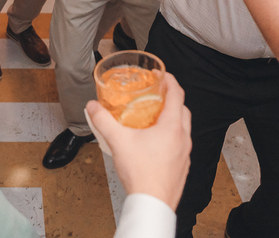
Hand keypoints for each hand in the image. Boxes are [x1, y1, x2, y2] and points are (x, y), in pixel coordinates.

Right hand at [87, 73, 191, 210]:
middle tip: (157, 94)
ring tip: (154, 117)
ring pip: (183, 128)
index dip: (170, 81)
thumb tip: (93, 107)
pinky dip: (172, 136)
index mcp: (172, 127)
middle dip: (171, 98)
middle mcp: (183, 138)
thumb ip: (103, 121)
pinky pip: (181, 144)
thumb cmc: (141, 173)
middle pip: (183, 110)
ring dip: (172, 118)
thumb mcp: (118, 141)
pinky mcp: (183, 166)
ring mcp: (185, 153)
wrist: (152, 203)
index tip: (162, 75)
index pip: (177, 95)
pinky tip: (155, 142)